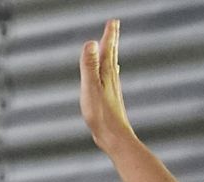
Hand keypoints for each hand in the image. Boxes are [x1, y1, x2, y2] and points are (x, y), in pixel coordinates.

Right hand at [79, 19, 136, 150]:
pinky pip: (110, 78)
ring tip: (111, 45)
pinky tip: (112, 73)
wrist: (114, 138)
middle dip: (111, 39)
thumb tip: (91, 43)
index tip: (113, 21)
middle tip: (114, 25)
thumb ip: (89, 65)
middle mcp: (112, 80)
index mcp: (106, 74)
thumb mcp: (90, 87)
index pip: (107, 50)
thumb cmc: (101, 115)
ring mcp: (112, 89)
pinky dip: (110, 69)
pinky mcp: (110, 98)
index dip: (109, 35)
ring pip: (112, 65)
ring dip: (111, 53)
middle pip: (112, 55)